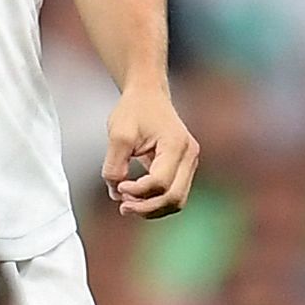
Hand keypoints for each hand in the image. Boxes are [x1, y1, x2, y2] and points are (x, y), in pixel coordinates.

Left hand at [103, 81, 197, 218]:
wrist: (148, 95)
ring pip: (177, 201)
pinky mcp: (183, 168)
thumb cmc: (134, 110)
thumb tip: (116, 193)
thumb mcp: (118, 134)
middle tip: (123, 207)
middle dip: (147, 208)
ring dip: (152, 209)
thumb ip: (114, 165)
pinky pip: (173, 194)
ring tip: (128, 205)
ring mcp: (190, 162)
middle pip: (174, 198)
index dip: (137, 191)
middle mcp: (189, 155)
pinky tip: (136, 199)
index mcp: (176, 144)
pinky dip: (156, 202)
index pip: (160, 182)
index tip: (118, 187)